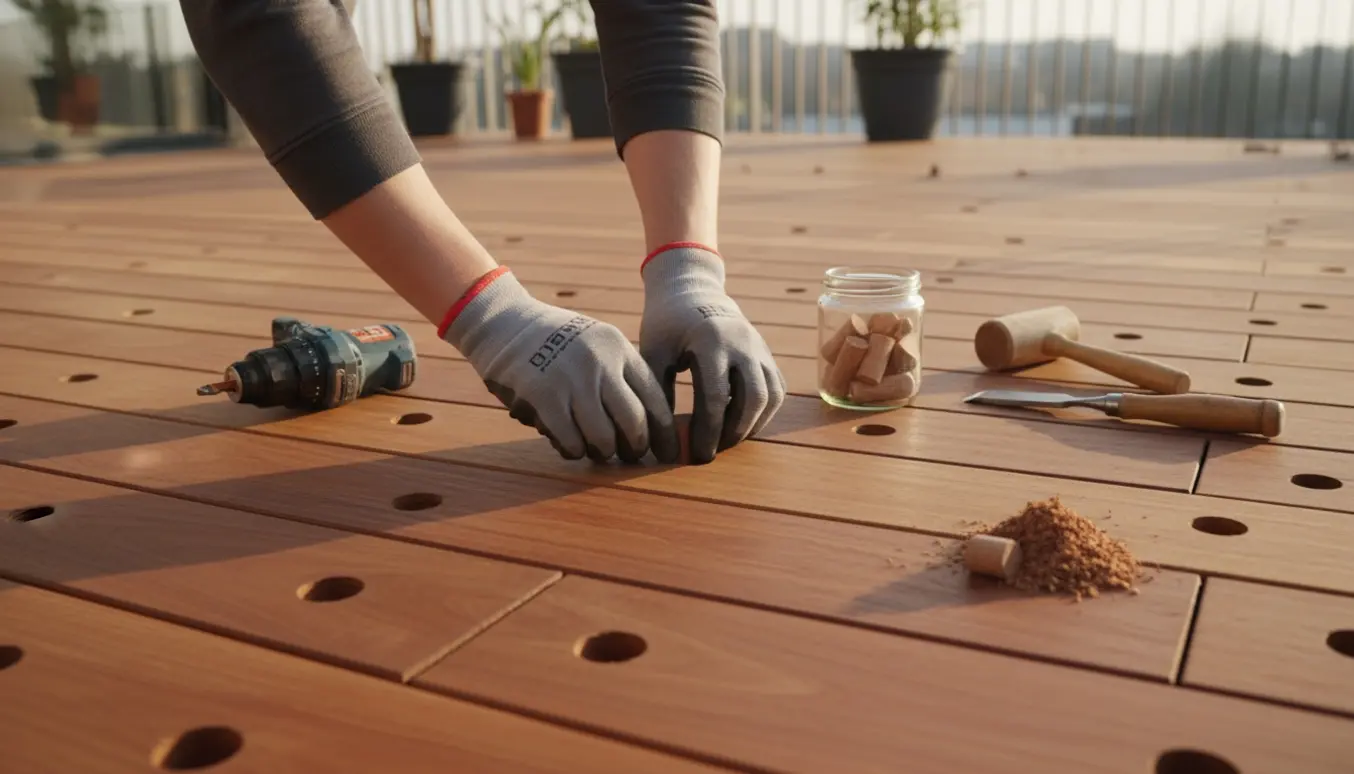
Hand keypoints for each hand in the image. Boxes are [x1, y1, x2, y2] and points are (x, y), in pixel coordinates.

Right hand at [442, 268, 677, 462]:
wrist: (504, 322)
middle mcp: (601, 362)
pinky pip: (570, 441)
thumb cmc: (554, 341)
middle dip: (636, 448)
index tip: (667, 454)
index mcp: (619, 348)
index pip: (654, 398)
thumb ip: (620, 373)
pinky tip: (571, 447)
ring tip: (598, 451)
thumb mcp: (596, 342)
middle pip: (634, 423)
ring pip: (603, 438)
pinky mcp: (544, 396)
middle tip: (631, 457)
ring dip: (603, 452)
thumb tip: (648, 424)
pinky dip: (574, 451)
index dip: (664, 433)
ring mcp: (572, 379)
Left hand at [639, 243, 786, 463]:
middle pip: (752, 399)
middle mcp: (743, 343)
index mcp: (711, 341)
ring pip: (771, 396)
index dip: (707, 431)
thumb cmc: (666, 325)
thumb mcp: (653, 353)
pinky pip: (776, 388)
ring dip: (752, 424)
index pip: (714, 397)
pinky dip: (764, 412)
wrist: (691, 290)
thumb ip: (659, 393)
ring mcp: (759, 347)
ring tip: (727, 440)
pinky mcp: (767, 353)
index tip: (696, 454)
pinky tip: (741, 424)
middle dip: (734, 432)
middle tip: (714, 451)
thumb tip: (664, 440)